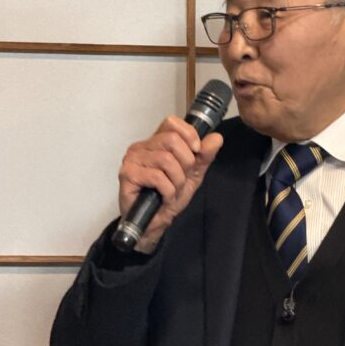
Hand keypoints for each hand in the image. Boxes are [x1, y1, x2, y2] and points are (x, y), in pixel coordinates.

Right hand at [118, 116, 222, 250]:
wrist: (154, 223)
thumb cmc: (168, 197)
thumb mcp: (192, 175)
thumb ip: (204, 156)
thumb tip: (217, 137)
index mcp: (156, 142)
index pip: (171, 122)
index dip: (188, 135)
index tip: (196, 152)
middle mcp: (141, 146)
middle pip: (172, 140)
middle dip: (185, 163)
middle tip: (181, 180)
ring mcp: (132, 159)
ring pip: (166, 160)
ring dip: (177, 181)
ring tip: (172, 191)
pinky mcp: (127, 174)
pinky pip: (157, 177)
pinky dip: (168, 191)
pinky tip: (164, 198)